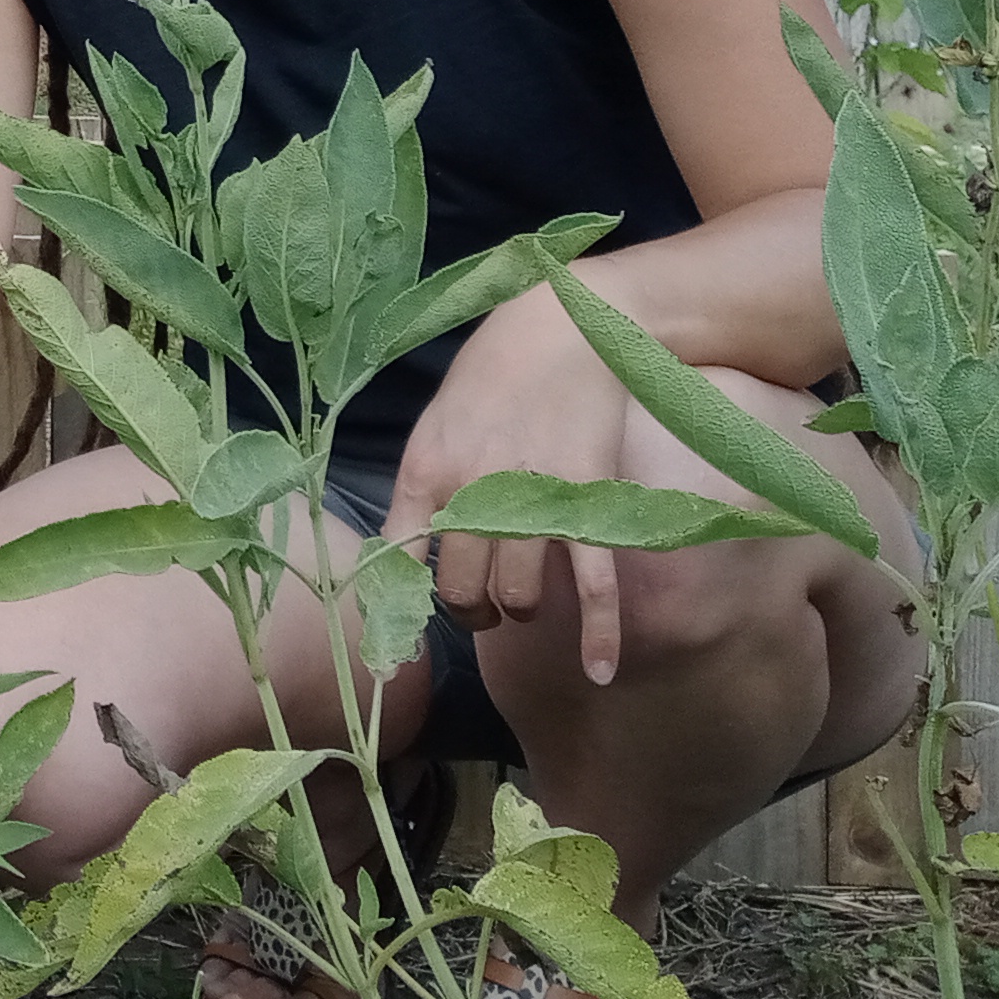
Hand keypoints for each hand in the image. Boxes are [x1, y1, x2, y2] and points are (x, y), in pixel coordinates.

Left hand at [386, 290, 645, 685]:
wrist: (564, 328)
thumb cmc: (493, 374)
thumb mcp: (436, 425)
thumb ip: (424, 489)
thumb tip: (406, 552)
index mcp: (425, 471)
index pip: (400, 561)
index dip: (400, 605)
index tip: (404, 636)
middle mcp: (473, 493)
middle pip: (461, 592)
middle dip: (471, 611)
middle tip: (482, 603)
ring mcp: (534, 503)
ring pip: (519, 598)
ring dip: (520, 610)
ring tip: (523, 598)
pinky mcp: (590, 506)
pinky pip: (594, 587)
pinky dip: (599, 635)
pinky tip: (598, 671)